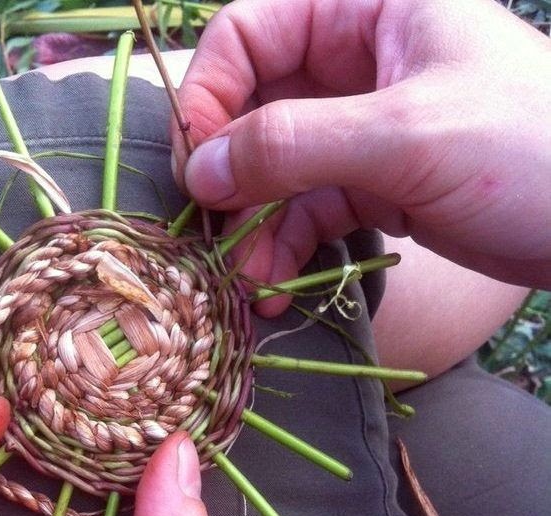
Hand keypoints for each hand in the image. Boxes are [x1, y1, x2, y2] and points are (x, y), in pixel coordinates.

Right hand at [173, 0, 550, 295]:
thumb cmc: (529, 152)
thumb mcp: (407, 135)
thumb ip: (295, 144)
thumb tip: (201, 168)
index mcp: (365, 12)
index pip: (252, 33)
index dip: (211, 93)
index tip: (197, 162)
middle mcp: (353, 65)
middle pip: (253, 110)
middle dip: (231, 178)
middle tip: (214, 236)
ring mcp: (359, 130)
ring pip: (273, 172)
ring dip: (252, 228)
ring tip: (250, 281)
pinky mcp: (370, 186)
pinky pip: (305, 212)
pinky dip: (284, 249)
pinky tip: (275, 288)